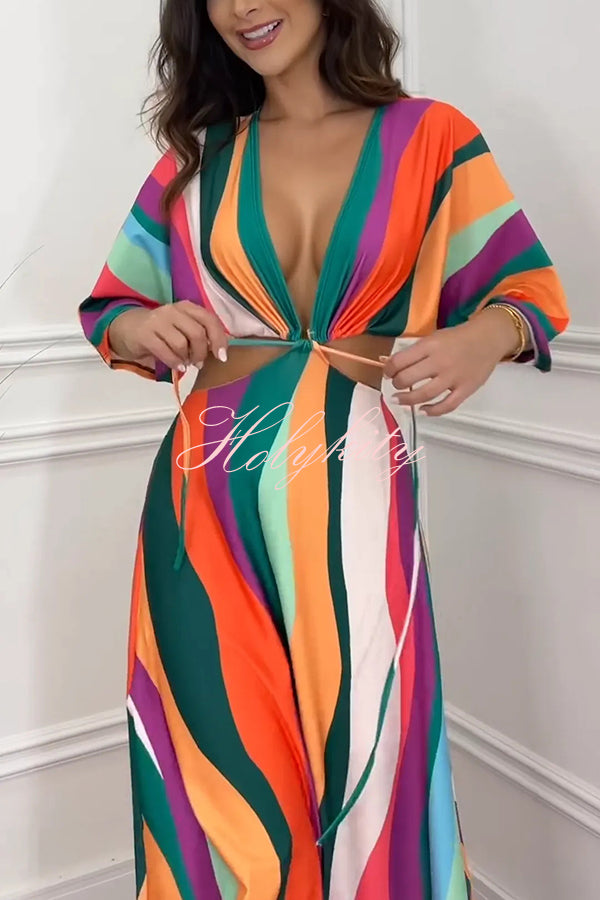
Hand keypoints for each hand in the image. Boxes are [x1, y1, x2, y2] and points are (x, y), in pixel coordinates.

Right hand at [107, 301, 228, 371]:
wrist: (129, 328)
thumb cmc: (162, 332)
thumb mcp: (183, 328)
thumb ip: (201, 335)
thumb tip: (221, 350)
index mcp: (186, 307)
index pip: (209, 319)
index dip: (219, 339)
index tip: (222, 356)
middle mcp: (173, 310)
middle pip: (197, 333)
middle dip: (202, 352)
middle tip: (199, 363)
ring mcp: (157, 320)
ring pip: (181, 343)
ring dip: (187, 358)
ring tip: (186, 364)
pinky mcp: (144, 334)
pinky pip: (165, 351)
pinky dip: (175, 362)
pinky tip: (178, 367)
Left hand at [382, 308, 521, 415]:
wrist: (488, 338)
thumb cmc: (457, 338)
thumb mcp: (433, 337)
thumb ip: (415, 352)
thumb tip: (392, 365)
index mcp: (430, 346)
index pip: (400, 361)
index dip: (388, 369)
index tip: (388, 373)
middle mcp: (440, 361)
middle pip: (408, 379)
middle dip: (396, 384)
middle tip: (397, 385)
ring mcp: (453, 377)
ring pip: (424, 395)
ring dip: (407, 400)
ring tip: (400, 400)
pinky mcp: (466, 389)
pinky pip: (446, 406)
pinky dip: (432, 411)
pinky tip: (423, 410)